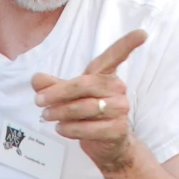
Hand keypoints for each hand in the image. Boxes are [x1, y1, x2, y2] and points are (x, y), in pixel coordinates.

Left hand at [31, 28, 146, 175]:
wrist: (107, 146)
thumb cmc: (89, 115)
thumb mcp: (69, 97)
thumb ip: (53, 86)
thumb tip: (36, 79)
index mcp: (106, 75)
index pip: (116, 56)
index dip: (128, 44)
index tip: (142, 33)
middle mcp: (117, 89)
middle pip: (85, 84)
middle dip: (58, 93)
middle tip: (39, 101)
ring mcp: (120, 109)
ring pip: (86, 107)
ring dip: (61, 112)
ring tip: (47, 116)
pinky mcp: (118, 130)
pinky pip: (90, 128)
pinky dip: (71, 129)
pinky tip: (61, 128)